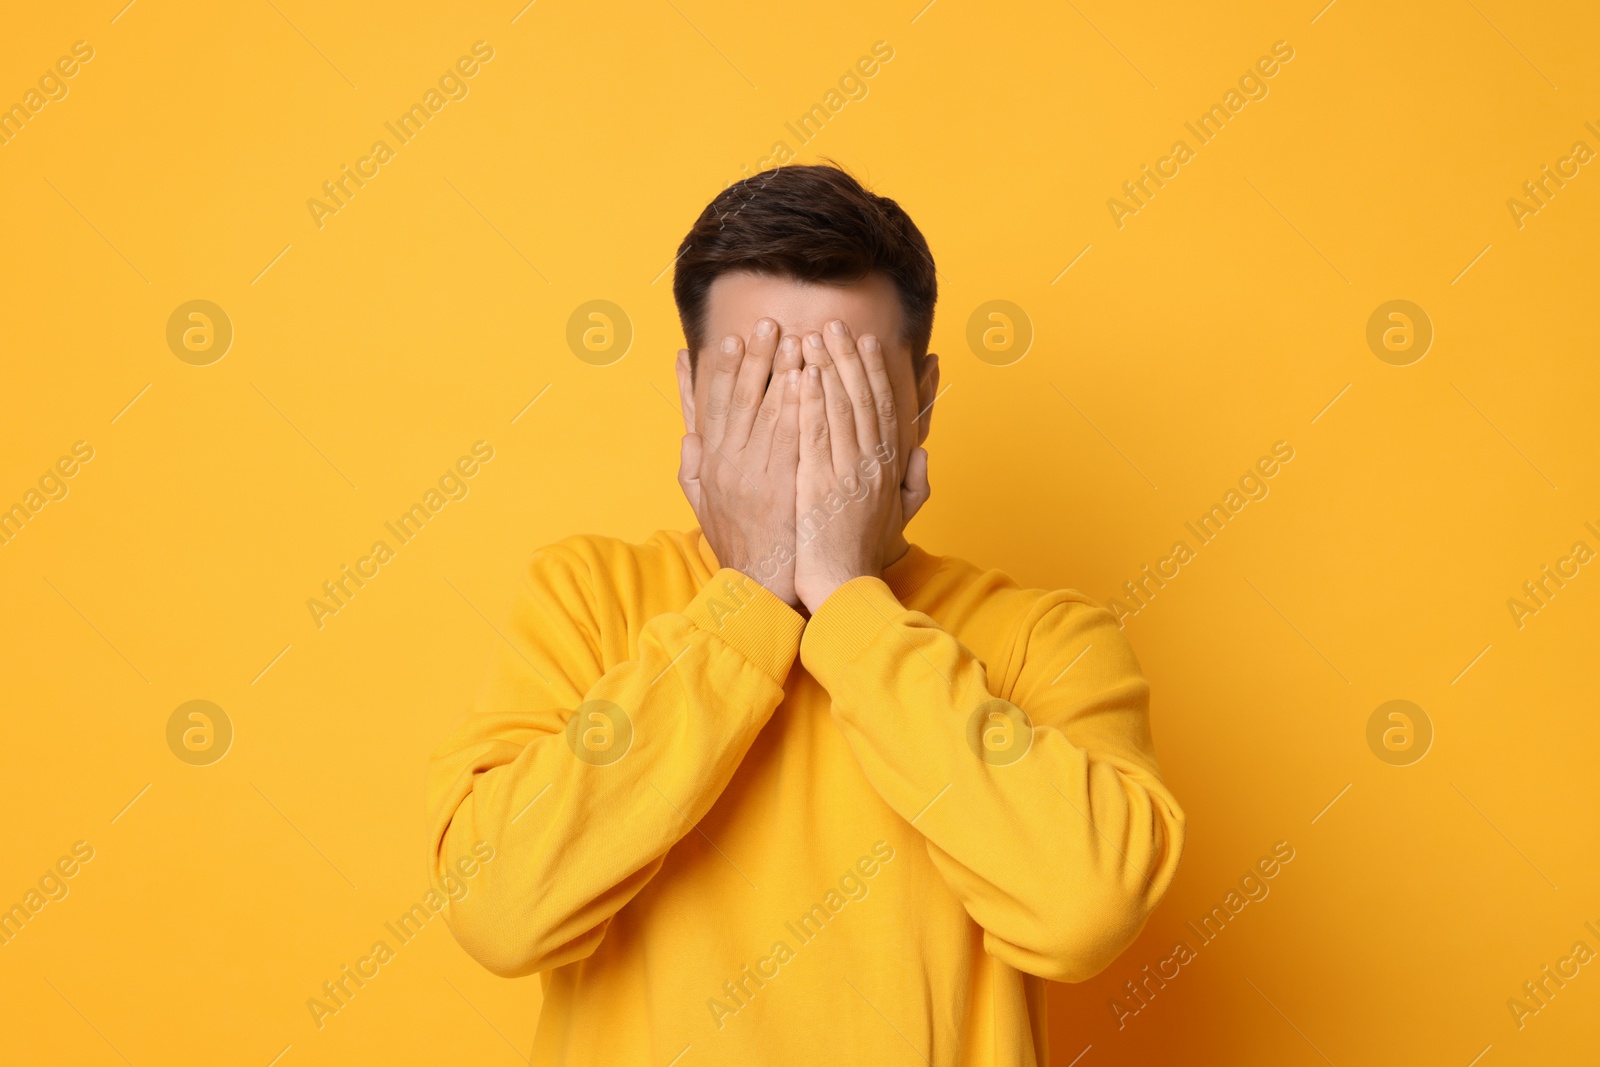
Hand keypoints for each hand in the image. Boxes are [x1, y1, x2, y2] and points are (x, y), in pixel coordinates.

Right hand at [677, 320, 805, 605]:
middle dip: (755, 358)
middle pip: (740, 399)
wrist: (759, 586)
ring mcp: (754, 474)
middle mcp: (727, 464)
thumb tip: (688, 433)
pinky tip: (808, 379)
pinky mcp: (781, 486)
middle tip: (768, 324)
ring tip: (794, 339)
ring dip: (780, 372)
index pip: (712, 407)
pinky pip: (790, 437)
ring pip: (766, 411)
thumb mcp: (702, 505)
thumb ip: (693, 466)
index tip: (728, 340)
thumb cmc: (737, 544)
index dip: (720, 371)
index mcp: (709, 463)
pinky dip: (797, 405)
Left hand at [792, 320, 930, 613]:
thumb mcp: (898, 520)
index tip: (867, 343)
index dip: (875, 373)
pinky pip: (815, 435)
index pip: (883, 409)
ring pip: (839, 409)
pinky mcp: (820, 485)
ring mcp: (847, 473)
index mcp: (888, 469)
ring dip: (827, 369)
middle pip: (862, 400)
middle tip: (835, 325)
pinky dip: (810, 402)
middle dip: (848, 358)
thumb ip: (914, 486)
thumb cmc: (864, 557)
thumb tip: (922, 455)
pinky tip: (802, 376)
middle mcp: (872, 465)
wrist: (844, 588)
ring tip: (813, 337)